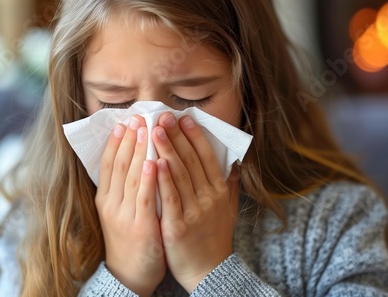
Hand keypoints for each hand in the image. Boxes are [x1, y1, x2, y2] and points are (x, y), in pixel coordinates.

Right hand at [95, 115, 165, 296]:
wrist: (129, 275)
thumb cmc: (129, 238)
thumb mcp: (120, 211)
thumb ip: (126, 187)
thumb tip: (136, 158)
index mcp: (106, 199)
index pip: (109, 164)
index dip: (116, 142)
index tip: (124, 121)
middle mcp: (111, 204)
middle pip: (120, 165)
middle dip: (129, 139)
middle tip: (137, 117)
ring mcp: (124, 215)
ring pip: (131, 176)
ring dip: (138, 151)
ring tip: (145, 129)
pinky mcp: (140, 227)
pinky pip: (144, 198)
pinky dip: (147, 179)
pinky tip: (152, 162)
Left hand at [152, 113, 238, 291]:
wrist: (209, 272)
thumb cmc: (215, 237)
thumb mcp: (228, 209)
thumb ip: (229, 184)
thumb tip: (234, 162)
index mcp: (218, 191)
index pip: (207, 157)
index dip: (195, 136)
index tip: (184, 117)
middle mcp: (208, 197)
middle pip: (191, 160)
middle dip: (177, 136)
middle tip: (164, 115)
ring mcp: (194, 211)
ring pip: (179, 174)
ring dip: (167, 150)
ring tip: (155, 130)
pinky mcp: (178, 225)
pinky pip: (170, 198)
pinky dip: (163, 179)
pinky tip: (154, 162)